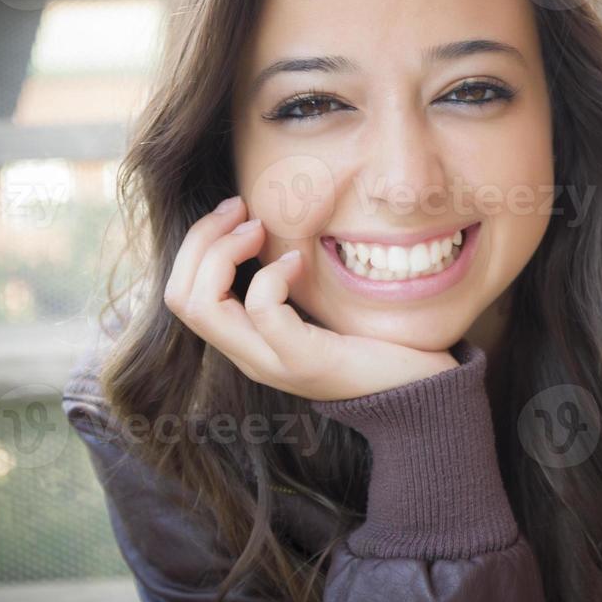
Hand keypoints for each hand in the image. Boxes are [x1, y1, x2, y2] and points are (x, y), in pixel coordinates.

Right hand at [162, 195, 461, 401]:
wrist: (421, 392)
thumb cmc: (377, 341)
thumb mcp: (322, 305)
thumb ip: (293, 279)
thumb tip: (274, 221)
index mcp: (247, 341)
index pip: (181, 294)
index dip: (196, 244)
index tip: (236, 209)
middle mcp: (249, 356)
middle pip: (180, 298)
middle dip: (200, 240)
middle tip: (239, 209)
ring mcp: (272, 363)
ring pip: (204, 306)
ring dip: (222, 253)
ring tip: (260, 229)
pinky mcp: (305, 362)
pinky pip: (263, 312)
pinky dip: (272, 276)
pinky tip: (298, 261)